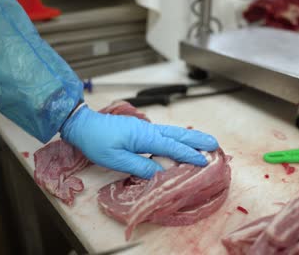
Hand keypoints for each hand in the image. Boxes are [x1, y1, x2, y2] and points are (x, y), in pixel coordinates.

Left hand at [61, 105, 218, 178]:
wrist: (83, 125)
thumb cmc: (97, 142)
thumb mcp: (116, 159)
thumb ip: (140, 165)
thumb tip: (160, 172)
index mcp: (144, 137)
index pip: (172, 147)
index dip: (189, 155)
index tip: (205, 160)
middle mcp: (148, 130)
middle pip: (177, 135)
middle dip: (197, 140)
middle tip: (215, 144)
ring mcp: (144, 129)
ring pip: (172, 132)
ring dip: (190, 137)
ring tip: (205, 141)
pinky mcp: (140, 130)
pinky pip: (164, 134)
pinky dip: (177, 137)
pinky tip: (181, 141)